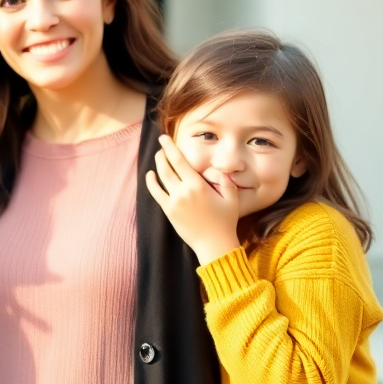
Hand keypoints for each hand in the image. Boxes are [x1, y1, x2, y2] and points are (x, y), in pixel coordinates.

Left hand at [145, 135, 240, 265]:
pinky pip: (156, 193)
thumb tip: (219, 169)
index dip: (169, 147)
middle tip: (161, 147)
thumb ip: (226, 181)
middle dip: (162, 154)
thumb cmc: (225, 222)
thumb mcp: (232, 199)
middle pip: (166, 167)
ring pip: (160, 178)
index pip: (179, 161)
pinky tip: (150, 176)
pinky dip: (151, 183)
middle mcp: (183, 191)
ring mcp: (173, 202)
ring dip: (157, 166)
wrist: (214, 245)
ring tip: (158, 158)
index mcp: (197, 186)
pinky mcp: (169, 211)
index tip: (164, 138)